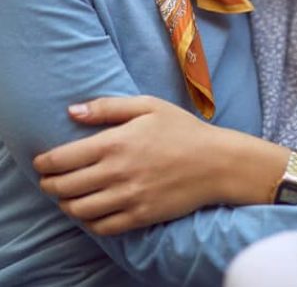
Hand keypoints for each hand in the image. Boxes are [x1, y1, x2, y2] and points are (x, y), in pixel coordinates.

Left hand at [34, 95, 287, 234]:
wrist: (217, 162)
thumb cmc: (183, 129)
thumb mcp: (149, 106)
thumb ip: (108, 107)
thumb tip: (72, 111)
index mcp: (116, 142)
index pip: (63, 158)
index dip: (45, 162)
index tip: (42, 162)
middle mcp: (117, 172)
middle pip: (65, 186)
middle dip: (50, 184)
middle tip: (49, 180)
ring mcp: (128, 197)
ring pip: (79, 209)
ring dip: (65, 204)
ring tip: (66, 196)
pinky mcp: (140, 216)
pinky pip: (102, 227)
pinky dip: (88, 222)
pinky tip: (90, 211)